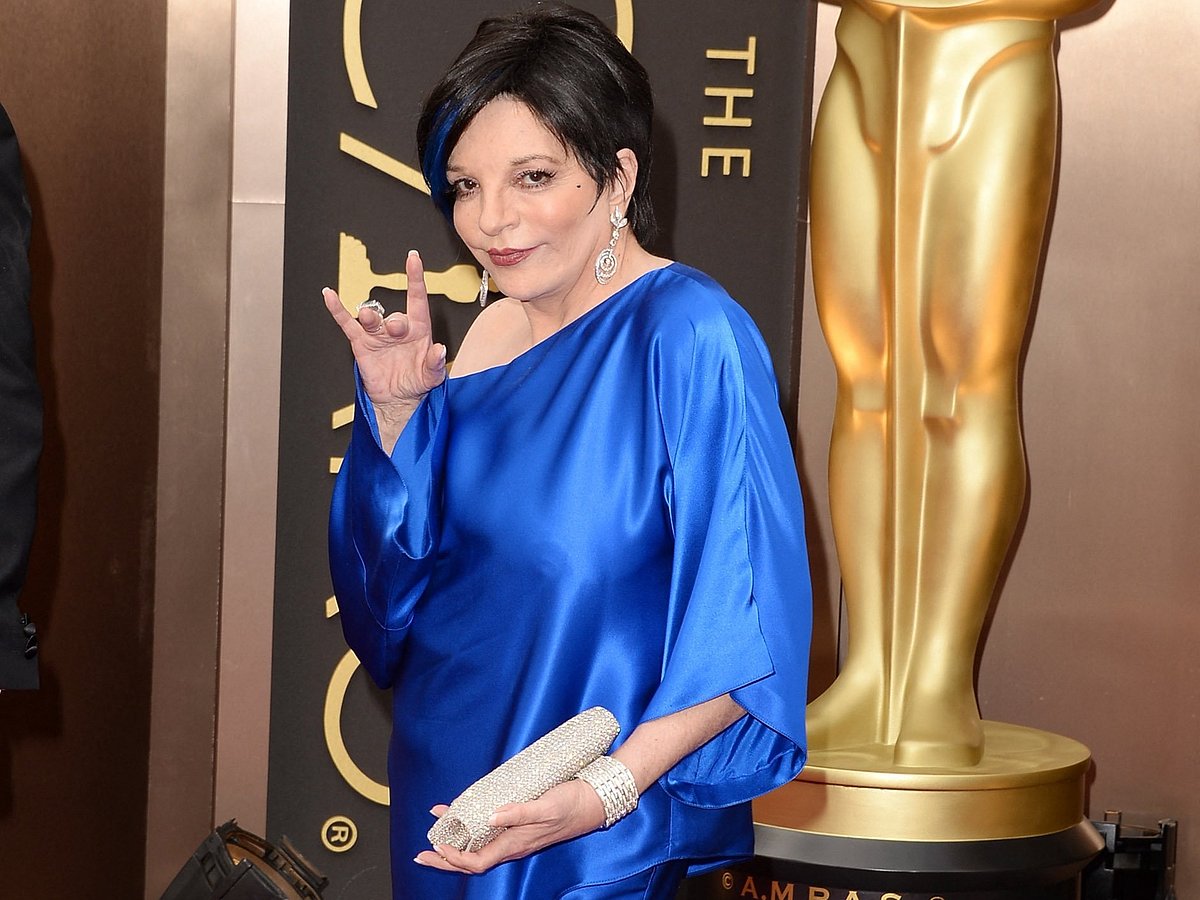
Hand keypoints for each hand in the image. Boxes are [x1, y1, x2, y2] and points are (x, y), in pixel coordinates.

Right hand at [323, 250, 446, 446]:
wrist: (397, 399)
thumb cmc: (417, 382)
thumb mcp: (432, 376)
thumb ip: (436, 364)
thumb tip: (440, 350)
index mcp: (419, 330)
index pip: (417, 299)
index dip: (415, 279)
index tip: (413, 258)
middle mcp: (398, 328)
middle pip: (395, 316)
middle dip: (395, 322)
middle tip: (396, 329)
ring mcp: (378, 334)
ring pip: (371, 318)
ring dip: (371, 318)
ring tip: (371, 322)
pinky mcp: (361, 343)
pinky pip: (347, 323)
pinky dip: (337, 309)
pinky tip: (329, 295)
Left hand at [415, 779, 606, 874]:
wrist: (594, 801)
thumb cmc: (572, 804)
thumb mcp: (546, 806)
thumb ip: (519, 812)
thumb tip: (492, 816)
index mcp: (516, 844)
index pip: (477, 861)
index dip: (454, 857)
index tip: (436, 846)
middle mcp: (513, 843)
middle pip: (472, 859)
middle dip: (445, 858)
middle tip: (421, 852)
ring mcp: (516, 835)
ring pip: (479, 846)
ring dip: (456, 842)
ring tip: (437, 829)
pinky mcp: (520, 824)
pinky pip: (490, 832)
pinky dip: (473, 826)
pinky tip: (465, 813)